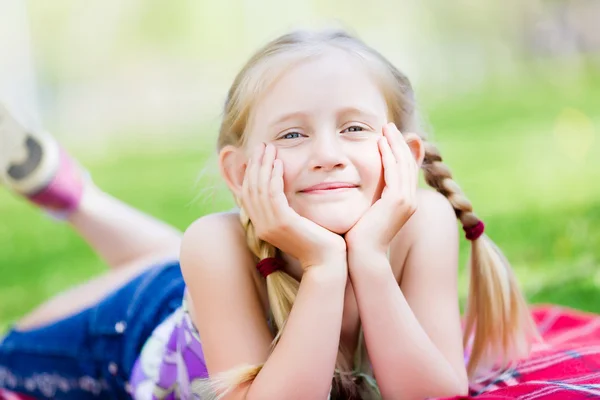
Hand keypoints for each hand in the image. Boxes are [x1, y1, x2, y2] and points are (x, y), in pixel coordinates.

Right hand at [241, 143, 346, 268]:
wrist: (327, 261)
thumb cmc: (318, 240)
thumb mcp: (297, 222)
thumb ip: (287, 208)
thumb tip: (284, 190)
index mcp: (262, 226)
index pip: (248, 195)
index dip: (251, 173)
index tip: (258, 155)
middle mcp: (262, 227)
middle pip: (250, 189)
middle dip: (255, 165)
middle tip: (261, 146)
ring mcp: (269, 226)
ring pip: (259, 188)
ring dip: (264, 165)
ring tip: (269, 148)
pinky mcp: (282, 223)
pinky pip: (272, 194)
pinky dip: (273, 176)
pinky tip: (279, 163)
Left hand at [345, 123, 418, 254]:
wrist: (362, 255)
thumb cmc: (359, 237)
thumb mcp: (367, 211)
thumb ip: (369, 197)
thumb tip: (358, 186)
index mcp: (405, 202)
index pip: (405, 169)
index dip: (398, 150)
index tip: (387, 135)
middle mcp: (410, 200)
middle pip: (408, 163)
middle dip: (399, 142)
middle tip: (388, 125)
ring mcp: (406, 201)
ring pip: (403, 164)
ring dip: (394, 144)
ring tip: (385, 128)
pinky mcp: (398, 201)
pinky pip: (394, 172)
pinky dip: (388, 155)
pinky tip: (380, 143)